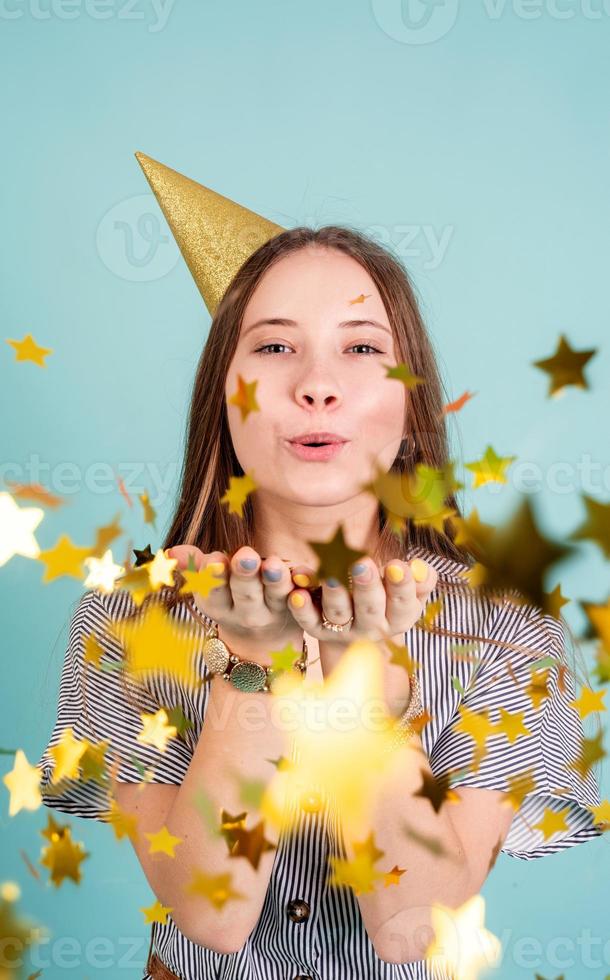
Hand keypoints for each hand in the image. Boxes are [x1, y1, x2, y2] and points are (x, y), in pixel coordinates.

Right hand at [166, 545, 305, 665]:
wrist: (264, 641)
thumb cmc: (231, 599)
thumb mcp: (210, 589)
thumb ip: (194, 567)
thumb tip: (170, 551)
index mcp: (219, 606)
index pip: (213, 593)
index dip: (213, 578)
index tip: (214, 560)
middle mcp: (247, 613)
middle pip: (245, 594)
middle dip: (244, 575)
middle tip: (244, 556)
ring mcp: (275, 612)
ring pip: (276, 595)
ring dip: (275, 579)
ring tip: (273, 563)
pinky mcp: (300, 608)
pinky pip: (304, 595)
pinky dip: (304, 583)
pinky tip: (304, 571)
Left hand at [286, 556, 437, 647]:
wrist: (357, 624)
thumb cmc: (387, 596)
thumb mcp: (408, 590)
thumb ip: (421, 579)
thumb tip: (419, 568)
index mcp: (398, 618)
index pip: (402, 603)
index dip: (401, 586)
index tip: (397, 566)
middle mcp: (371, 628)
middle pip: (369, 609)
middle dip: (366, 586)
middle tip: (361, 563)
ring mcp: (343, 630)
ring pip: (338, 614)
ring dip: (334, 594)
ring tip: (331, 574)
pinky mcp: (318, 630)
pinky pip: (309, 621)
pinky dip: (302, 609)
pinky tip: (297, 593)